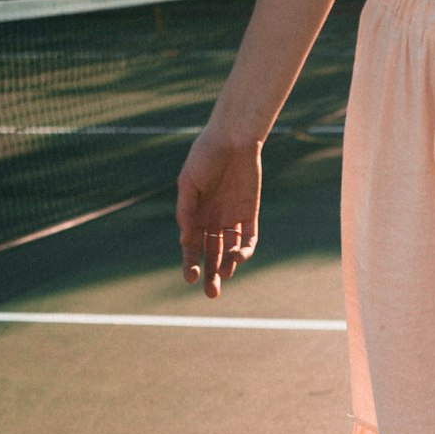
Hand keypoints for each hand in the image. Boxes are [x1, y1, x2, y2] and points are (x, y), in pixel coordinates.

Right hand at [176, 128, 262, 297]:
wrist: (232, 139)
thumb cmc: (205, 157)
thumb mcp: (189, 183)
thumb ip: (186, 211)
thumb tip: (185, 241)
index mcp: (194, 214)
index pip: (192, 246)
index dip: (190, 263)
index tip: (189, 278)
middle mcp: (212, 220)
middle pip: (211, 254)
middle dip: (211, 274)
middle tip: (211, 294)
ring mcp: (231, 218)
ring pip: (229, 250)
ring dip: (227, 265)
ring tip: (224, 276)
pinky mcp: (249, 214)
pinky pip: (248, 237)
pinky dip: (244, 250)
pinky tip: (239, 257)